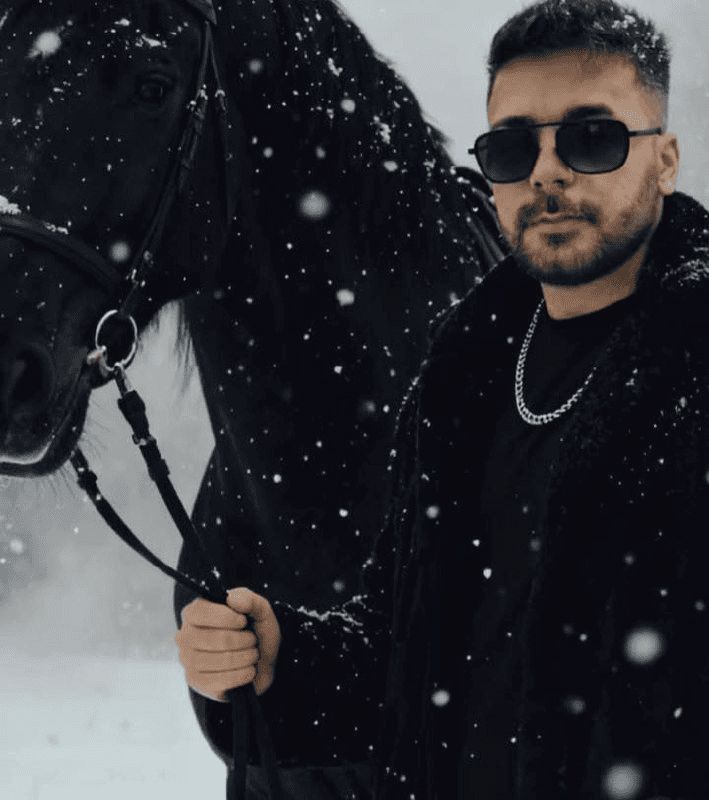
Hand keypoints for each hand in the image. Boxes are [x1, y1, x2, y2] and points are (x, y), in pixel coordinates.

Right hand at [175, 587, 280, 701]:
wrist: (261, 662)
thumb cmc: (254, 633)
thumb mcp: (259, 611)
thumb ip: (249, 599)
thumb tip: (232, 599)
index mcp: (195, 613)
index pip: (201, 612)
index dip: (227, 617)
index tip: (243, 621)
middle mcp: (186, 635)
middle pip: (217, 639)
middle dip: (244, 640)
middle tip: (252, 640)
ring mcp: (189, 660)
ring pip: (222, 660)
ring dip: (246, 657)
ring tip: (252, 654)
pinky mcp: (197, 681)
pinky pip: (221, 680)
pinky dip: (242, 674)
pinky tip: (248, 669)